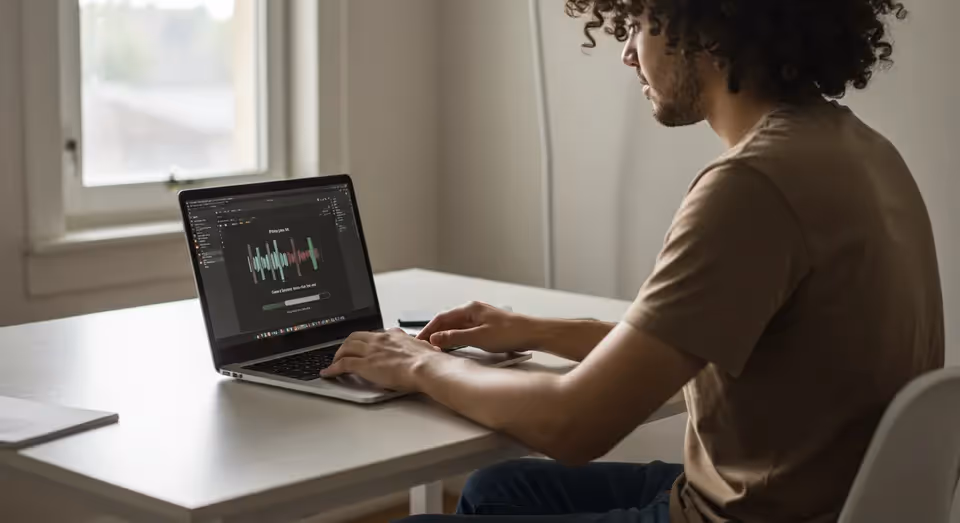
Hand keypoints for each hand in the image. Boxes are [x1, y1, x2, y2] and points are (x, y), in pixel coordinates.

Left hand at [321, 329, 441, 391]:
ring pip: (346, 348)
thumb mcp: (423, 349)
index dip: (365, 340)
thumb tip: (426, 351)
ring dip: (338, 355)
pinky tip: (329, 373)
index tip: (363, 345)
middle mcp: (380, 340)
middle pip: (355, 337)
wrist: (426, 367)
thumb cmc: (428, 361)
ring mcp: (371, 351)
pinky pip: (343, 364)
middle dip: (346, 345)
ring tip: (334, 363)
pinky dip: (333, 368)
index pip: (374, 334)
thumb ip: (418, 348)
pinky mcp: (364, 364)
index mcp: (394, 335)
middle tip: (343, 352)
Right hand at [417, 302, 536, 352]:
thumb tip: (436, 338)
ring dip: (444, 337)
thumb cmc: (510, 333)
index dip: (428, 330)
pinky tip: (452, 347)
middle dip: (434, 333)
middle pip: (447, 322)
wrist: (532, 333)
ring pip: (455, 327)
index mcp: (470, 309)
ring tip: (434, 349)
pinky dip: (455, 339)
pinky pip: (464, 331)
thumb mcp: (479, 338)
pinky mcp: (485, 327)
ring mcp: (479, 318)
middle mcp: (473, 311)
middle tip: (423, 346)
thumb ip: (455, 338)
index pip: (442, 318)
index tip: (419, 340)